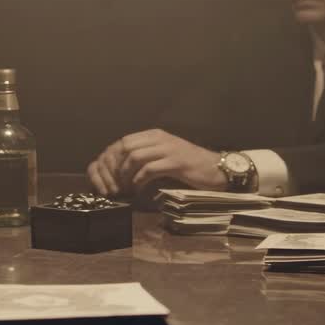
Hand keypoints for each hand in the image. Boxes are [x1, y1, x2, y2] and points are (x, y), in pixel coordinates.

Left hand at [86, 129, 222, 195]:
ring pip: (135, 157)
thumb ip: (146, 156)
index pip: (123, 141)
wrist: (216, 168)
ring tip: (124, 189)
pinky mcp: (176, 162)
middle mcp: (159, 138)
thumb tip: (123, 168)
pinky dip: (139, 180)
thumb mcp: (165, 156)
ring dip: (125, 175)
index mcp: (154, 135)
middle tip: (113, 184)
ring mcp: (168, 148)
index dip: (112, 158)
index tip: (108, 176)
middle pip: (125, 147)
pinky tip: (138, 190)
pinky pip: (150, 169)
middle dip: (115, 167)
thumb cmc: (190, 165)